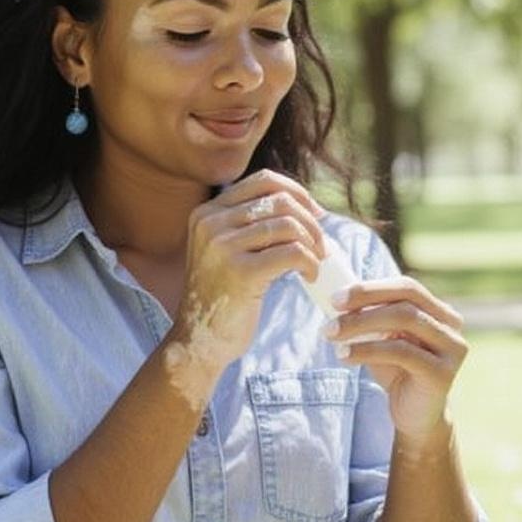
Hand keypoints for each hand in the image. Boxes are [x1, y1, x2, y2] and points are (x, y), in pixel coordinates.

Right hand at [172, 170, 328, 372]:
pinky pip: (293, 253)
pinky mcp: (240, 272)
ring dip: (314, 244)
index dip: (298, 193)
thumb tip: (305, 205)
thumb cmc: (224, 296)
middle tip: (321, 246)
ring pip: (289, 225)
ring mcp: (222, 247)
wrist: (200, 341)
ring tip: (315, 263)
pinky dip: (311, 263)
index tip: (316, 214)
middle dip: (311, 221)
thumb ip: (250, 224)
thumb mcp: (226, 250)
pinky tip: (310, 277)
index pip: (263, 181)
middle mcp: (211, 223)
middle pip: (280, 201)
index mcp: (207, 212)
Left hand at [326, 276, 468, 443]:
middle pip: (407, 299)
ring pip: (405, 320)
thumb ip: (369, 317)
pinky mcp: (442, 373)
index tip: (336, 297)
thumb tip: (335, 297)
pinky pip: (401, 352)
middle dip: (366, 300)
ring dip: (361, 324)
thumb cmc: (397, 372)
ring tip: (331, 334)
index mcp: (439, 311)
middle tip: (332, 309)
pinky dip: (367, 350)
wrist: (416, 416)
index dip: (371, 288)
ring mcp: (452, 348)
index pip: (407, 288)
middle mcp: (451, 325)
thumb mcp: (382, 339)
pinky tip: (344, 356)